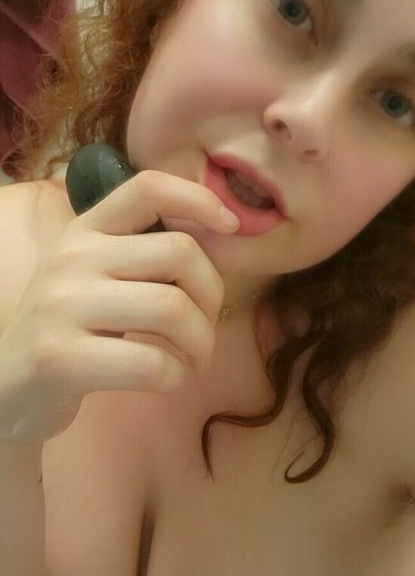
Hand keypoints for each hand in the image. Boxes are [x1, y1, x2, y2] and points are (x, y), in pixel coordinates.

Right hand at [0, 170, 238, 446]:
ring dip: (200, 343)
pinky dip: (177, 375)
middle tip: (204, 329)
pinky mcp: (59, 358)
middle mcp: (71, 258)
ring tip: (191, 359)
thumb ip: (144, 255)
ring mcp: (60, 306)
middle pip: (179, 253)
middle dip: (213, 297)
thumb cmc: (71, 330)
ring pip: (172, 309)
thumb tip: (223, 235)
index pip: (147, 187)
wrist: (7, 388)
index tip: (231, 227)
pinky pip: (152, 363)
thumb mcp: (96, 277)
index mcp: (85, 230)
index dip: (199, 199)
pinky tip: (167, 378)